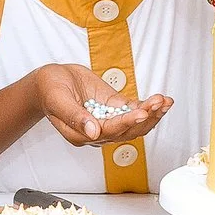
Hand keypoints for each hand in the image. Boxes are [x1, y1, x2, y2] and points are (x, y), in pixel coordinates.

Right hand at [33, 62, 171, 146]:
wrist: (50, 80)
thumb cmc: (49, 89)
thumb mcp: (58, 100)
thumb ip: (74, 117)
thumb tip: (92, 132)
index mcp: (82, 134)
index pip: (110, 131)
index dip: (128, 122)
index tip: (142, 112)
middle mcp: (97, 131)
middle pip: (128, 130)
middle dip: (146, 117)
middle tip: (159, 103)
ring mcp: (108, 120)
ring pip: (135, 124)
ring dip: (152, 114)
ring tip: (165, 101)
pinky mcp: (114, 108)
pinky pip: (134, 111)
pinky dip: (148, 107)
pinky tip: (161, 100)